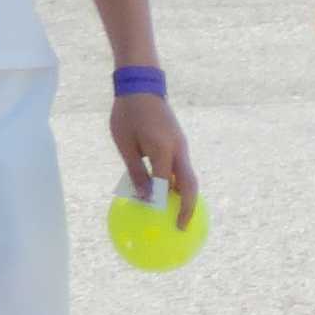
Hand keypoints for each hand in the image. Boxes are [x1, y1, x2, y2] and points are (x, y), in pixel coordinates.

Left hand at [108, 90, 197, 227]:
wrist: (142, 87)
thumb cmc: (127, 115)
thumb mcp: (125, 144)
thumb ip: (136, 170)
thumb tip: (142, 197)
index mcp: (163, 149)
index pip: (165, 184)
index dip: (160, 203)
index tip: (156, 220)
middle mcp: (178, 149)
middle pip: (189, 184)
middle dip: (188, 207)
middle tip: (181, 227)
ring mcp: (180, 146)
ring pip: (187, 177)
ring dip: (184, 197)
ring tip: (177, 216)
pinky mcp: (177, 143)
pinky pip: (181, 168)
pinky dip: (178, 184)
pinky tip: (168, 195)